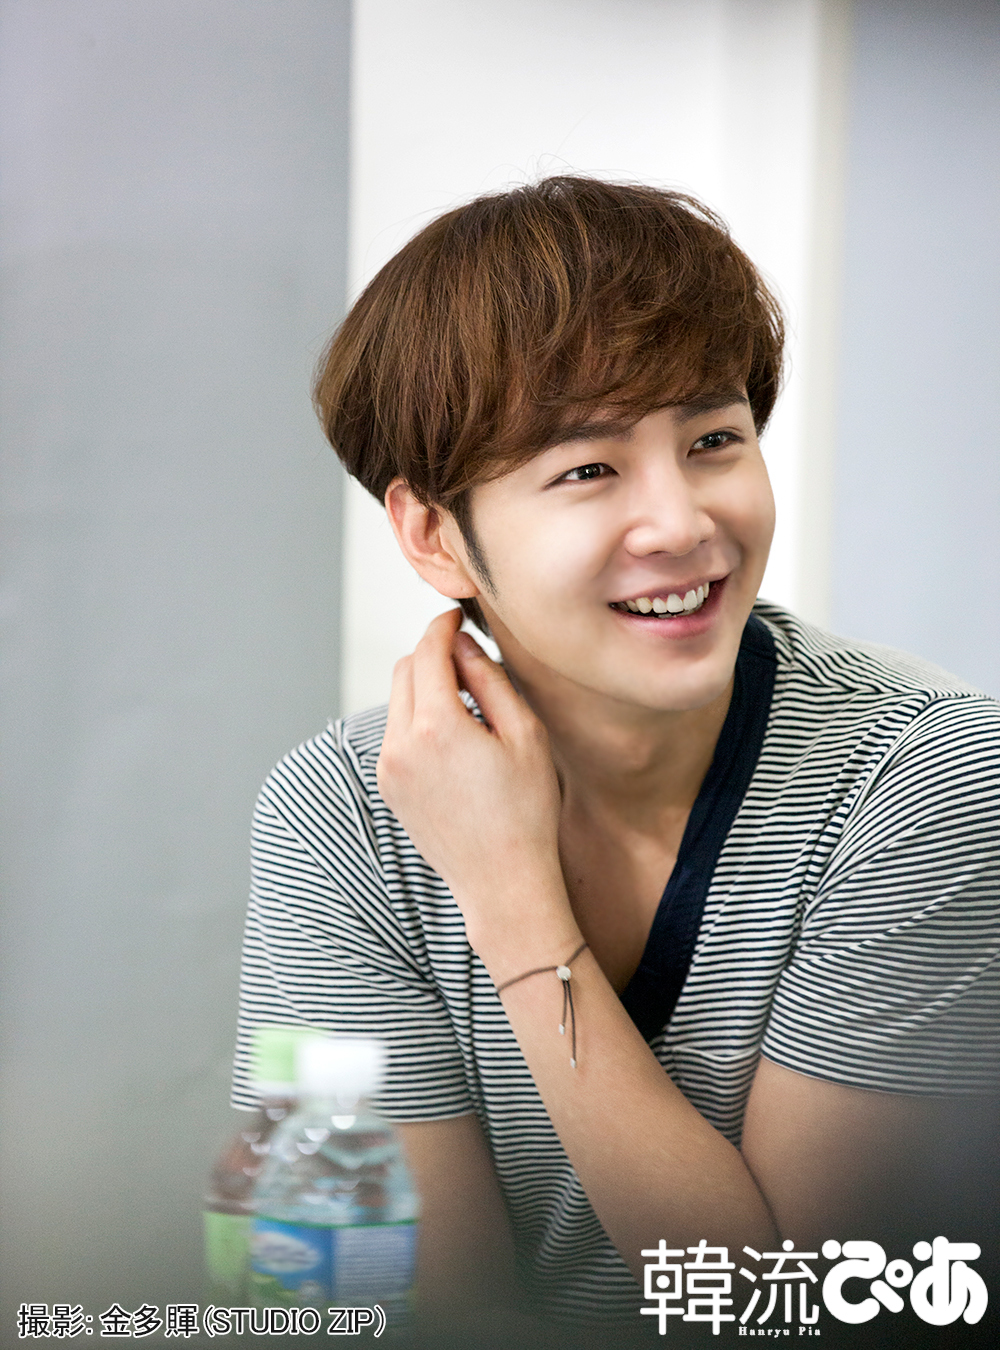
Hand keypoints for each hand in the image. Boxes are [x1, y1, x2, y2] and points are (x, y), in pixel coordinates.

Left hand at [377, 609, 573, 957]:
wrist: (502, 883)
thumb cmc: (526, 812)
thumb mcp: (524, 736)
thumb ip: (490, 680)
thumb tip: (463, 645)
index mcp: (437, 726)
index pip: (427, 651)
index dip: (442, 626)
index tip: (457, 616)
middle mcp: (401, 744)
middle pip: (404, 670)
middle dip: (431, 655)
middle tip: (467, 658)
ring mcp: (389, 768)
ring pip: (397, 701)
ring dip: (424, 688)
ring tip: (468, 706)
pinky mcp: (388, 787)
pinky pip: (397, 734)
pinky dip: (418, 721)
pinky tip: (456, 741)